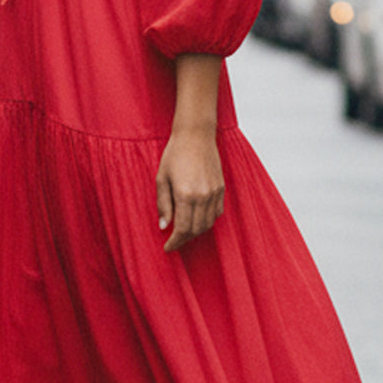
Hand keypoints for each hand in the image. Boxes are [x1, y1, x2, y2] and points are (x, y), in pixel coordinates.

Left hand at [156, 127, 223, 252]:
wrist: (196, 135)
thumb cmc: (175, 153)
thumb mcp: (161, 178)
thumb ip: (163, 204)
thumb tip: (164, 226)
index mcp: (186, 194)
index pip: (183, 229)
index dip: (175, 242)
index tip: (167, 247)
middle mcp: (203, 196)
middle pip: (196, 229)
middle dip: (184, 239)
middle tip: (173, 241)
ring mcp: (214, 192)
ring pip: (208, 223)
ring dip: (196, 231)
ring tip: (184, 231)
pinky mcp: (221, 188)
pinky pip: (216, 213)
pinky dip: (207, 220)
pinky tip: (197, 218)